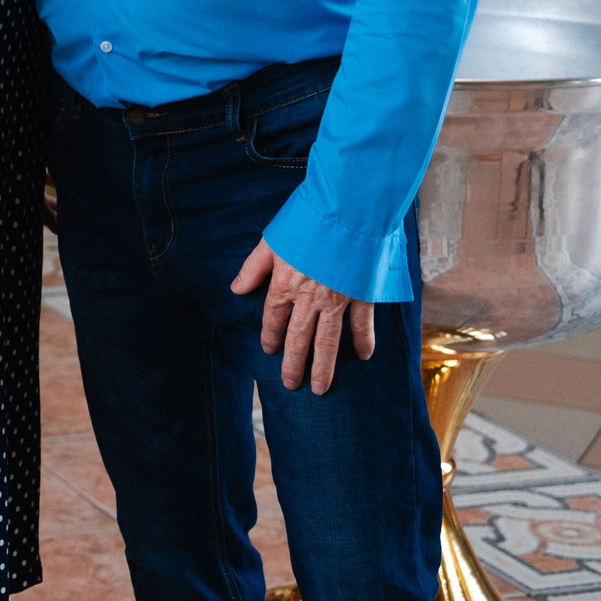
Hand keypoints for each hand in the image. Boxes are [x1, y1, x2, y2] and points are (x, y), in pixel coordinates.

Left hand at [231, 238, 374, 394]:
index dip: (270, 337)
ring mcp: (337, 300)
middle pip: (299, 339)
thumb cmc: (306, 223)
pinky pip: (362, 324)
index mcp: (285, 285)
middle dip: (294, 365)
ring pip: (328, 342)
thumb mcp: (270, 241)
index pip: (273, 319)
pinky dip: (364, 341)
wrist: (346, 213)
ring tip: (321, 388)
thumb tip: (236, 289)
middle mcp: (309, 299)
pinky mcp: (362, 295)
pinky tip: (363, 357)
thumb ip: (253, 268)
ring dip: (324, 367)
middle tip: (291, 385)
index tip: (269, 351)